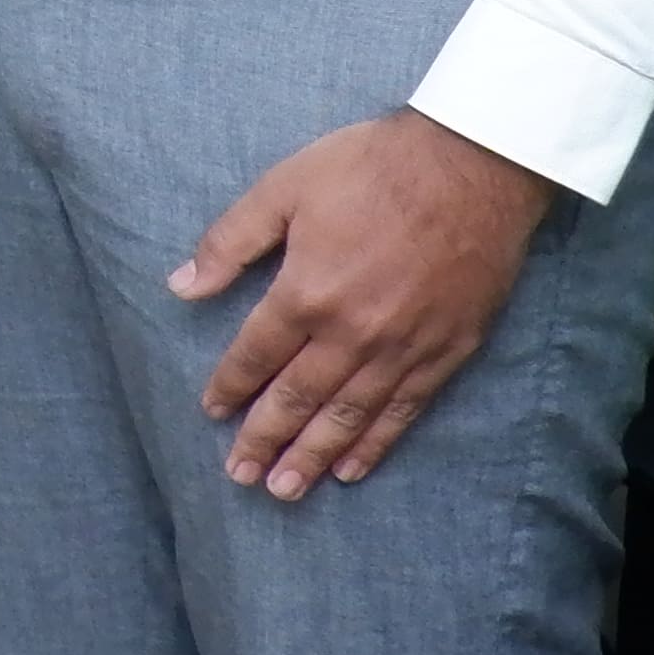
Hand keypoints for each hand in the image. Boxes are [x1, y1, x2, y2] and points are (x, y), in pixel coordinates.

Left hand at [176, 109, 554, 498]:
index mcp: (307, 291)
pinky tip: (352, 468)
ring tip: (284, 489)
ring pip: (349, 416)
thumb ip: (230, 242)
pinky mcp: (447, 351)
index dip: (230, 386)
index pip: (257, 355)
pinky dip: (375, 444)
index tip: (211, 412)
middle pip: (298, 399)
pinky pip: (404, 411)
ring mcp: (403, 347)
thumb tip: (181, 285)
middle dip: (264, 440)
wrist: (472, 165)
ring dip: (312, 456)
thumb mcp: (283, 188)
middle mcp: (353, 332)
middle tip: (240, 475)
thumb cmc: (370, 167)